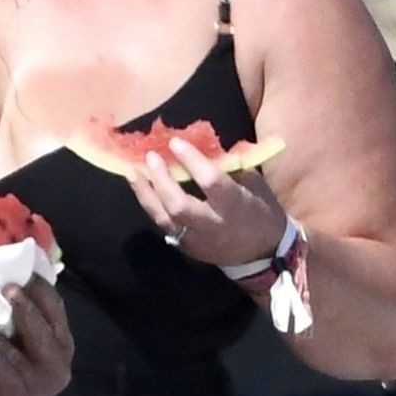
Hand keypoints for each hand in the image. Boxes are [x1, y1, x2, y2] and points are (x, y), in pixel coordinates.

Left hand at [0, 277, 73, 395]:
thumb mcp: (11, 337)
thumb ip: (15, 312)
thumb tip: (5, 268)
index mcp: (60, 343)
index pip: (56, 309)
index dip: (41, 289)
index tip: (22, 270)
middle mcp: (59, 364)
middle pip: (45, 330)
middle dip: (26, 307)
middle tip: (7, 287)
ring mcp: (42, 386)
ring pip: (23, 353)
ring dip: (1, 332)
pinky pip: (5, 374)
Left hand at [129, 135, 287, 266]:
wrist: (263, 254)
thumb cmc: (261, 210)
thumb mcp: (254, 184)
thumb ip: (229, 166)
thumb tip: (202, 144)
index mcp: (235, 205)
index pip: (210, 181)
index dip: (192, 161)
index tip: (175, 142)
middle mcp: (213, 224)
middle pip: (179, 205)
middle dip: (161, 180)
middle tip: (150, 157)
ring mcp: (196, 239)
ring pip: (164, 218)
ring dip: (145, 193)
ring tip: (132, 172)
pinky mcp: (186, 247)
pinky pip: (163, 224)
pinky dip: (150, 205)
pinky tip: (141, 188)